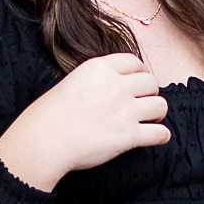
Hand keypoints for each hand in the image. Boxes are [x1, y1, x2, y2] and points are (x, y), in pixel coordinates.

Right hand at [0, 53, 170, 192]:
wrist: (42, 142)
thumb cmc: (48, 117)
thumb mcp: (71, 82)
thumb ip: (95, 80)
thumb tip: (111, 86)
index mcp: (99, 68)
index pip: (134, 61)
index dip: (139, 73)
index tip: (137, 84)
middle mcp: (115, 86)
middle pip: (151, 82)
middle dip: (149, 93)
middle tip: (141, 105)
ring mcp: (124, 111)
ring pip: (160, 106)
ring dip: (157, 113)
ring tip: (148, 121)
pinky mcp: (128, 136)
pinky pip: (160, 133)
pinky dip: (161, 136)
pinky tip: (154, 138)